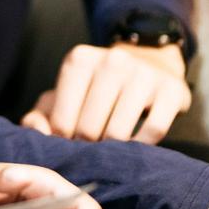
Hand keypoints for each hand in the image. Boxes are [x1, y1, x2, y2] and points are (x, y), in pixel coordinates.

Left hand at [20, 41, 190, 142]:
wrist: (149, 63)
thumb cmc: (97, 87)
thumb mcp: (65, 92)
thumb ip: (42, 114)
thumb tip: (36, 132)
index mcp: (79, 60)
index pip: (62, 120)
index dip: (63, 140)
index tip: (69, 143)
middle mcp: (112, 61)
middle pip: (89, 129)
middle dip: (87, 146)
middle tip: (92, 149)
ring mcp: (144, 74)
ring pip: (119, 132)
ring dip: (113, 149)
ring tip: (111, 149)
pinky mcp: (171, 90)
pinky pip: (154, 130)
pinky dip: (143, 144)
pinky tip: (136, 143)